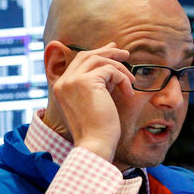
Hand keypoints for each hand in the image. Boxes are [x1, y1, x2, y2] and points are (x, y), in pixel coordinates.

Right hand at [45, 43, 134, 161]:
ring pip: (98, 59)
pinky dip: (123, 79)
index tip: (112, 50)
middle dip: (107, 52)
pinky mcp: (86, 82)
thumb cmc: (97, 130)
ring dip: (119, 67)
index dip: (97, 54)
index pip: (79, 62)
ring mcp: (72, 81)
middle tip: (125, 54)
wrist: (95, 144)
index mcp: (61, 88)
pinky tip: (128, 93)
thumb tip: (112, 68)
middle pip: (86, 55)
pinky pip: (110, 70)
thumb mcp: (94, 102)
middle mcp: (63, 82)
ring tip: (132, 79)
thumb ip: (98, 85)